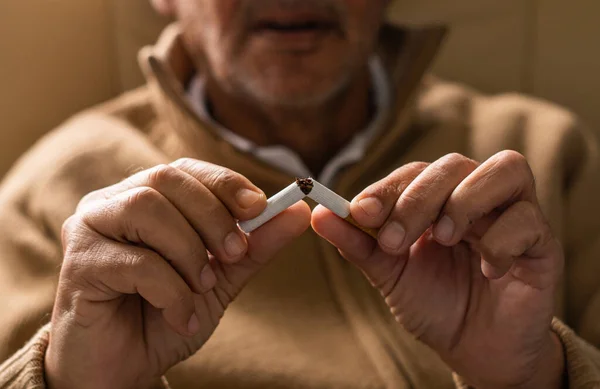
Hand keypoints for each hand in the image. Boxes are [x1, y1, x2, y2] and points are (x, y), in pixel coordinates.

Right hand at [45, 159, 310, 388]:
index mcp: (145, 198)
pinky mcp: (77, 264)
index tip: (259, 208)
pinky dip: (170, 290)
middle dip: (211, 216)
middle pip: (165, 179)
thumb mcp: (221, 278)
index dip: (224, 183)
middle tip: (234, 254)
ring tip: (202, 287)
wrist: (124, 368)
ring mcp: (88, 229)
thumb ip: (255, 244)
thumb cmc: (166, 314)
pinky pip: (134, 262)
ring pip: (146, 210)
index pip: (186, 170)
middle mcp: (112, 203)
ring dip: (188, 252)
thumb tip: (299, 211)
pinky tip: (178, 315)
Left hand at [312, 152, 564, 388]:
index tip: (360, 212)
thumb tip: (319, 213)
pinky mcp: (542, 241)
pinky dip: (501, 240)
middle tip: (395, 238)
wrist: (475, 350)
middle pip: (453, 165)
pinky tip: (486, 269)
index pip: (414, 172)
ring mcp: (512, 214)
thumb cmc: (433, 304)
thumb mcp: (389, 275)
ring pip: (505, 169)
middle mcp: (475, 198)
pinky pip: (529, 218)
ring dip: (465, 201)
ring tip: (443, 239)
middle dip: (418, 197)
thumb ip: (359, 244)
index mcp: (437, 201)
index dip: (387, 187)